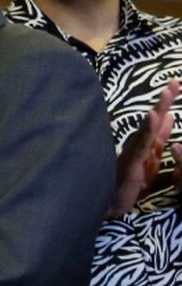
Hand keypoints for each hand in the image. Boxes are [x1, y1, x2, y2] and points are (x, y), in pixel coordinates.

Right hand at [108, 79, 180, 216]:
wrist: (110, 203)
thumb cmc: (128, 183)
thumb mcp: (151, 158)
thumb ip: (159, 138)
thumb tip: (169, 117)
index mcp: (146, 143)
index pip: (158, 120)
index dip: (166, 103)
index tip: (174, 85)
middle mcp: (138, 144)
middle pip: (153, 119)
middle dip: (164, 101)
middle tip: (174, 82)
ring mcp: (134, 151)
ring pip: (148, 128)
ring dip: (158, 109)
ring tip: (167, 93)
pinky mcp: (131, 162)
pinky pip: (142, 144)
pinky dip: (147, 129)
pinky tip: (152, 116)